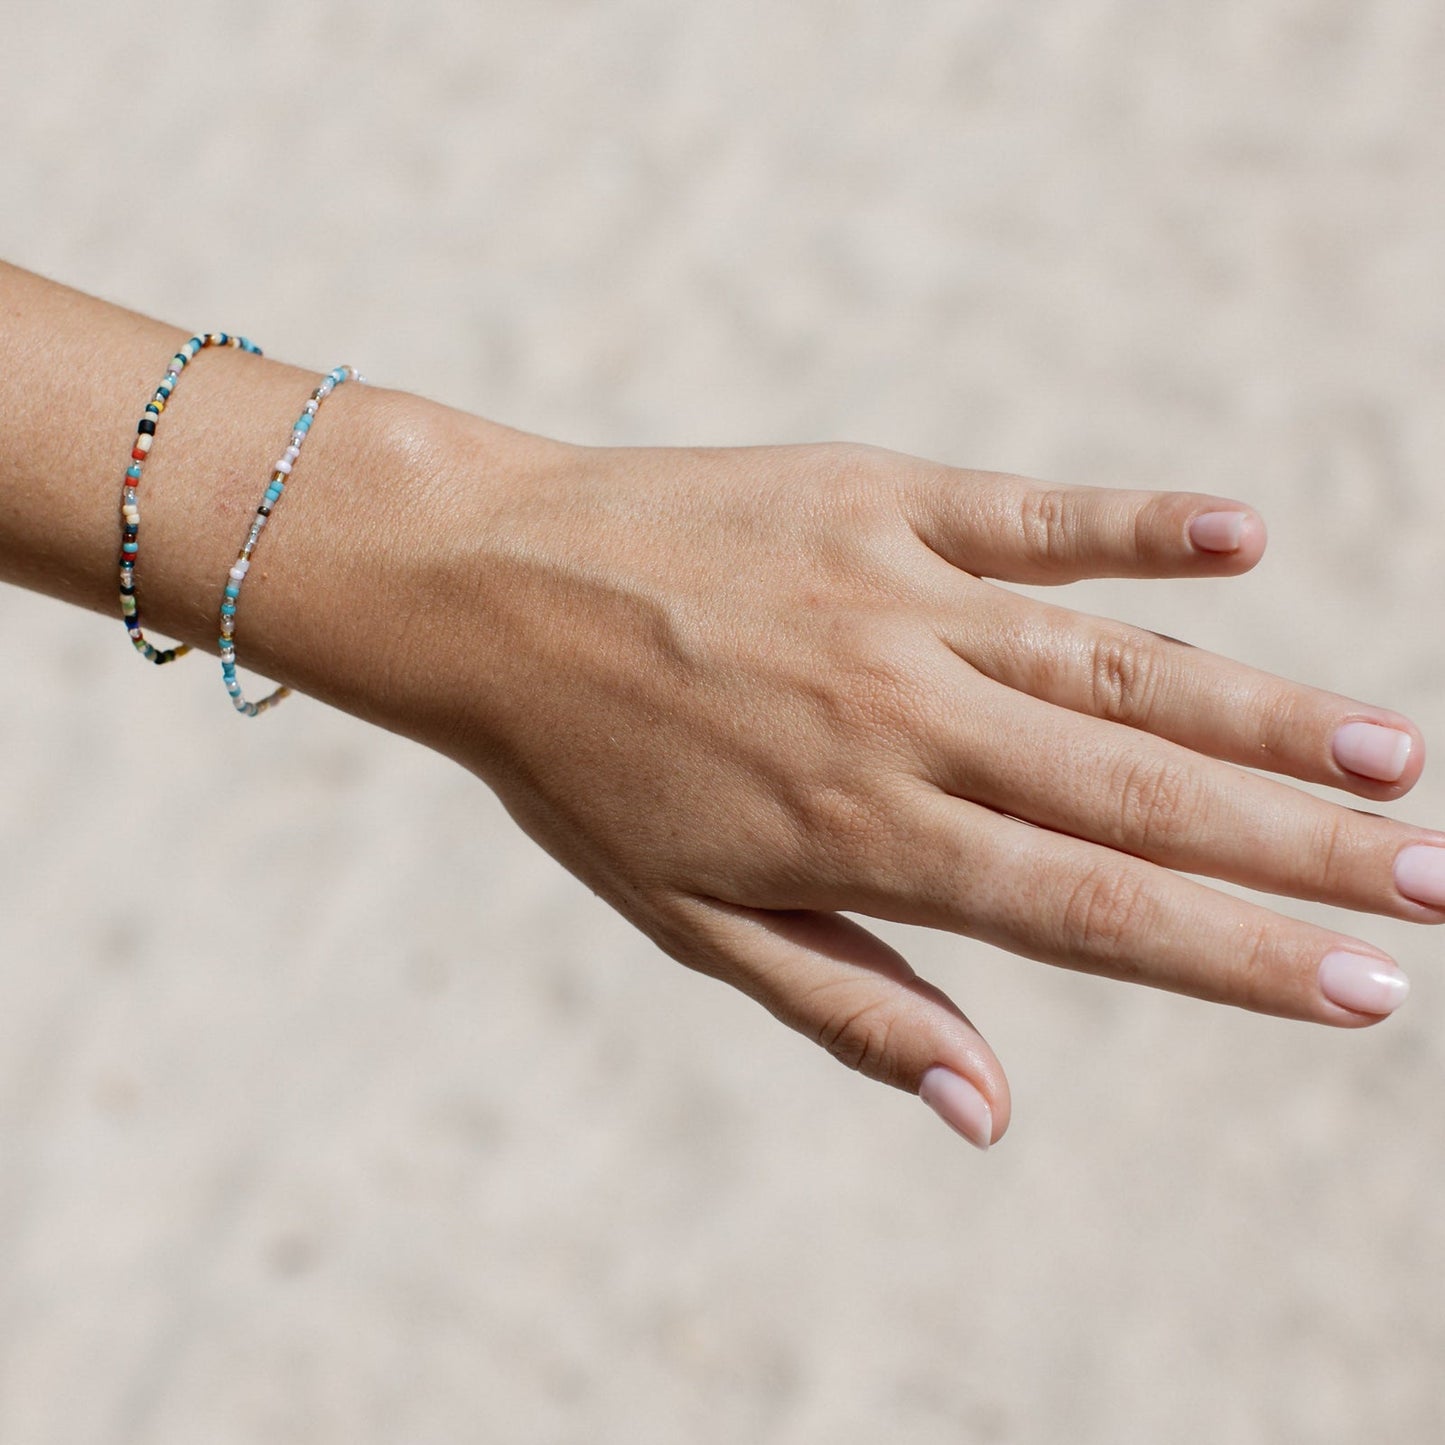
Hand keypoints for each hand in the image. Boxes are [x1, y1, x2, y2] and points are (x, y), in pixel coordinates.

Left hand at [378, 433, 1439, 1147]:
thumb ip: (847, 1005)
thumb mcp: (687, 915)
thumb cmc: (582, 768)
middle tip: (1435, 878)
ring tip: (1388, 753)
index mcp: (861, 832)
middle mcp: (901, 715)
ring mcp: (895, 595)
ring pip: (1111, 659)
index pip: (1087, 911)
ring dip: (1259, 707)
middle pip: (1135, 789)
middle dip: (1295, 846)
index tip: (1364, 989)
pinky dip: (1135, 527)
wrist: (485, 590)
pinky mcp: (875, 496)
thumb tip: (989, 1110)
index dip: (1234, 956)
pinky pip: (1026, 513)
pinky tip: (1241, 539)